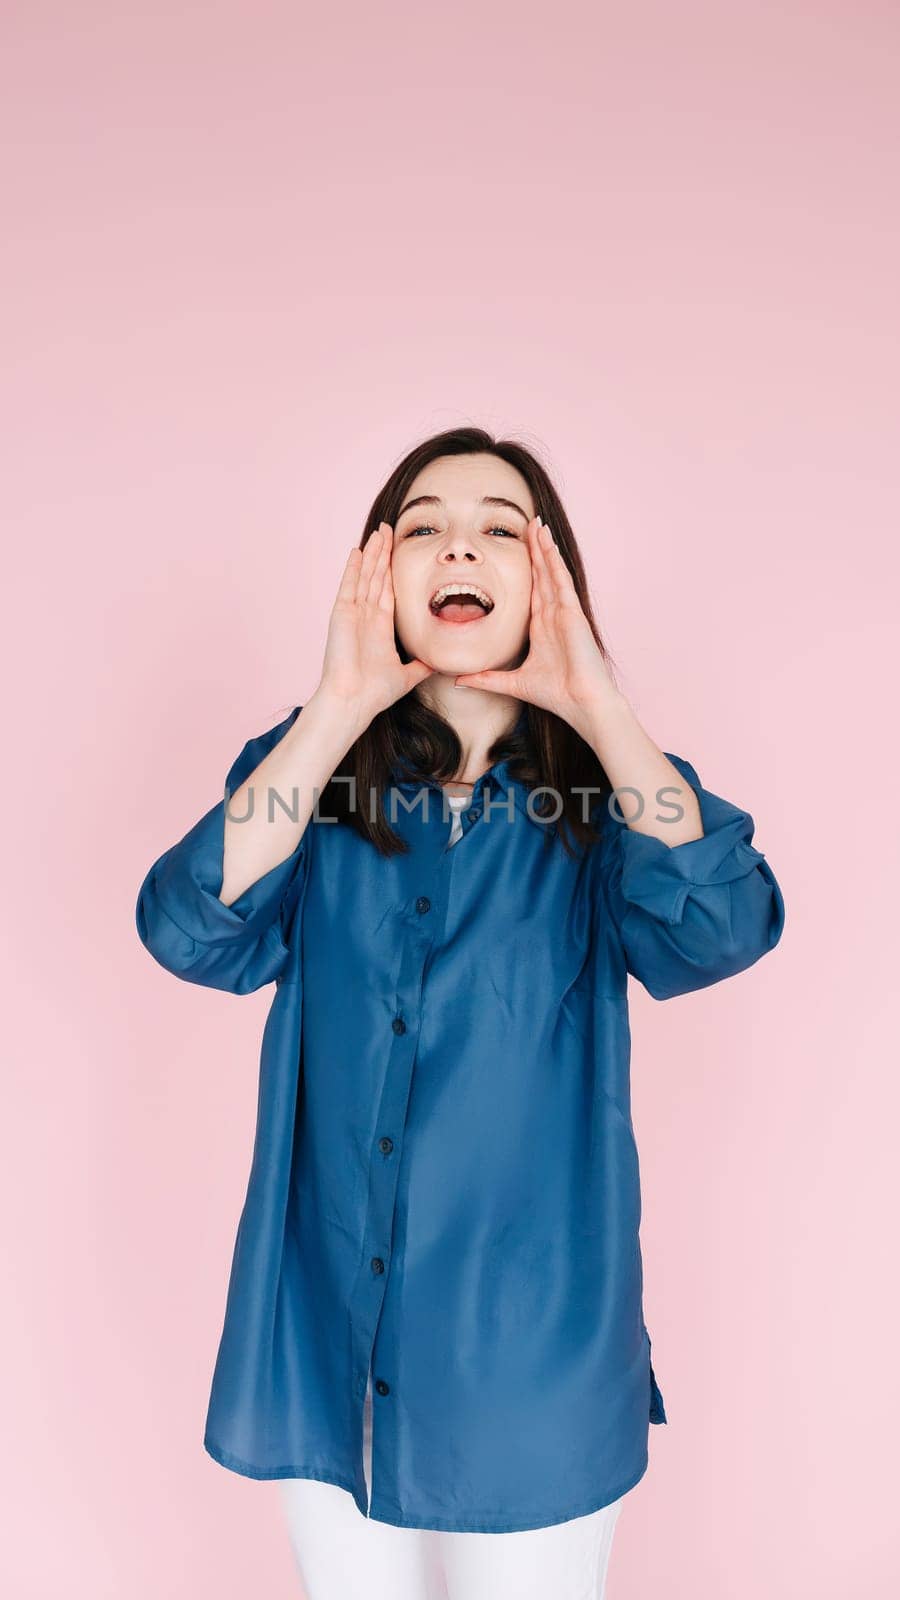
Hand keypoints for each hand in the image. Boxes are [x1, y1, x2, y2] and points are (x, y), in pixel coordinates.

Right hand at [315, 525, 433, 727]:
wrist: (354, 701)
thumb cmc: (374, 693)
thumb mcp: (407, 675)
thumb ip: (421, 666)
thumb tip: (440, 664)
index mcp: (380, 627)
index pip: (388, 590)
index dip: (393, 570)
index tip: (399, 553)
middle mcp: (366, 617)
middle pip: (377, 577)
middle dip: (384, 554)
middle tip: (389, 530)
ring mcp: (353, 613)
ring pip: (365, 576)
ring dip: (373, 554)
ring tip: (380, 532)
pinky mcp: (342, 614)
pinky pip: (349, 585)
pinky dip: (353, 567)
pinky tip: (358, 550)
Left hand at [453, 519, 620, 737]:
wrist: (581, 703)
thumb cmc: (556, 694)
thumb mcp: (512, 683)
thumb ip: (486, 679)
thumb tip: (458, 680)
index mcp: (542, 628)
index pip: (532, 590)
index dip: (526, 569)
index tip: (516, 550)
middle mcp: (554, 616)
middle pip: (542, 575)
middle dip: (535, 550)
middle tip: (527, 525)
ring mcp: (564, 612)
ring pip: (551, 572)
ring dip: (543, 548)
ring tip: (537, 524)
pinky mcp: (572, 613)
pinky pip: (561, 580)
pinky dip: (554, 560)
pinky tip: (548, 542)